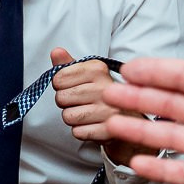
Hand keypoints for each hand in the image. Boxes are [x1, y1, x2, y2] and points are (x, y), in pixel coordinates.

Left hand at [50, 48, 148, 164]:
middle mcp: (105, 87)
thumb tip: (56, 51)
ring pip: (68, 116)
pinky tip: (92, 125)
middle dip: (66, 103)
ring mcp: (109, 110)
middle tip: (80, 102)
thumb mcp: (87, 75)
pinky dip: (81, 131)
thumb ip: (68, 64)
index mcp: (98, 69)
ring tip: (86, 114)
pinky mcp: (108, 130)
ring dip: (72, 118)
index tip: (73, 87)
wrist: (127, 120)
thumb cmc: (102, 95)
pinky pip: (78, 132)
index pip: (58, 78)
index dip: (60, 85)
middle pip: (61, 98)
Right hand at [100, 13, 183, 183]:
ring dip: (140, 130)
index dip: (154, 72)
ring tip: (111, 124)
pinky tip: (136, 161)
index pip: (182, 77)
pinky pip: (180, 171)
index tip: (127, 69)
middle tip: (108, 94)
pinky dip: (157, 167)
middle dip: (138, 99)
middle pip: (169, 105)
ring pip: (168, 136)